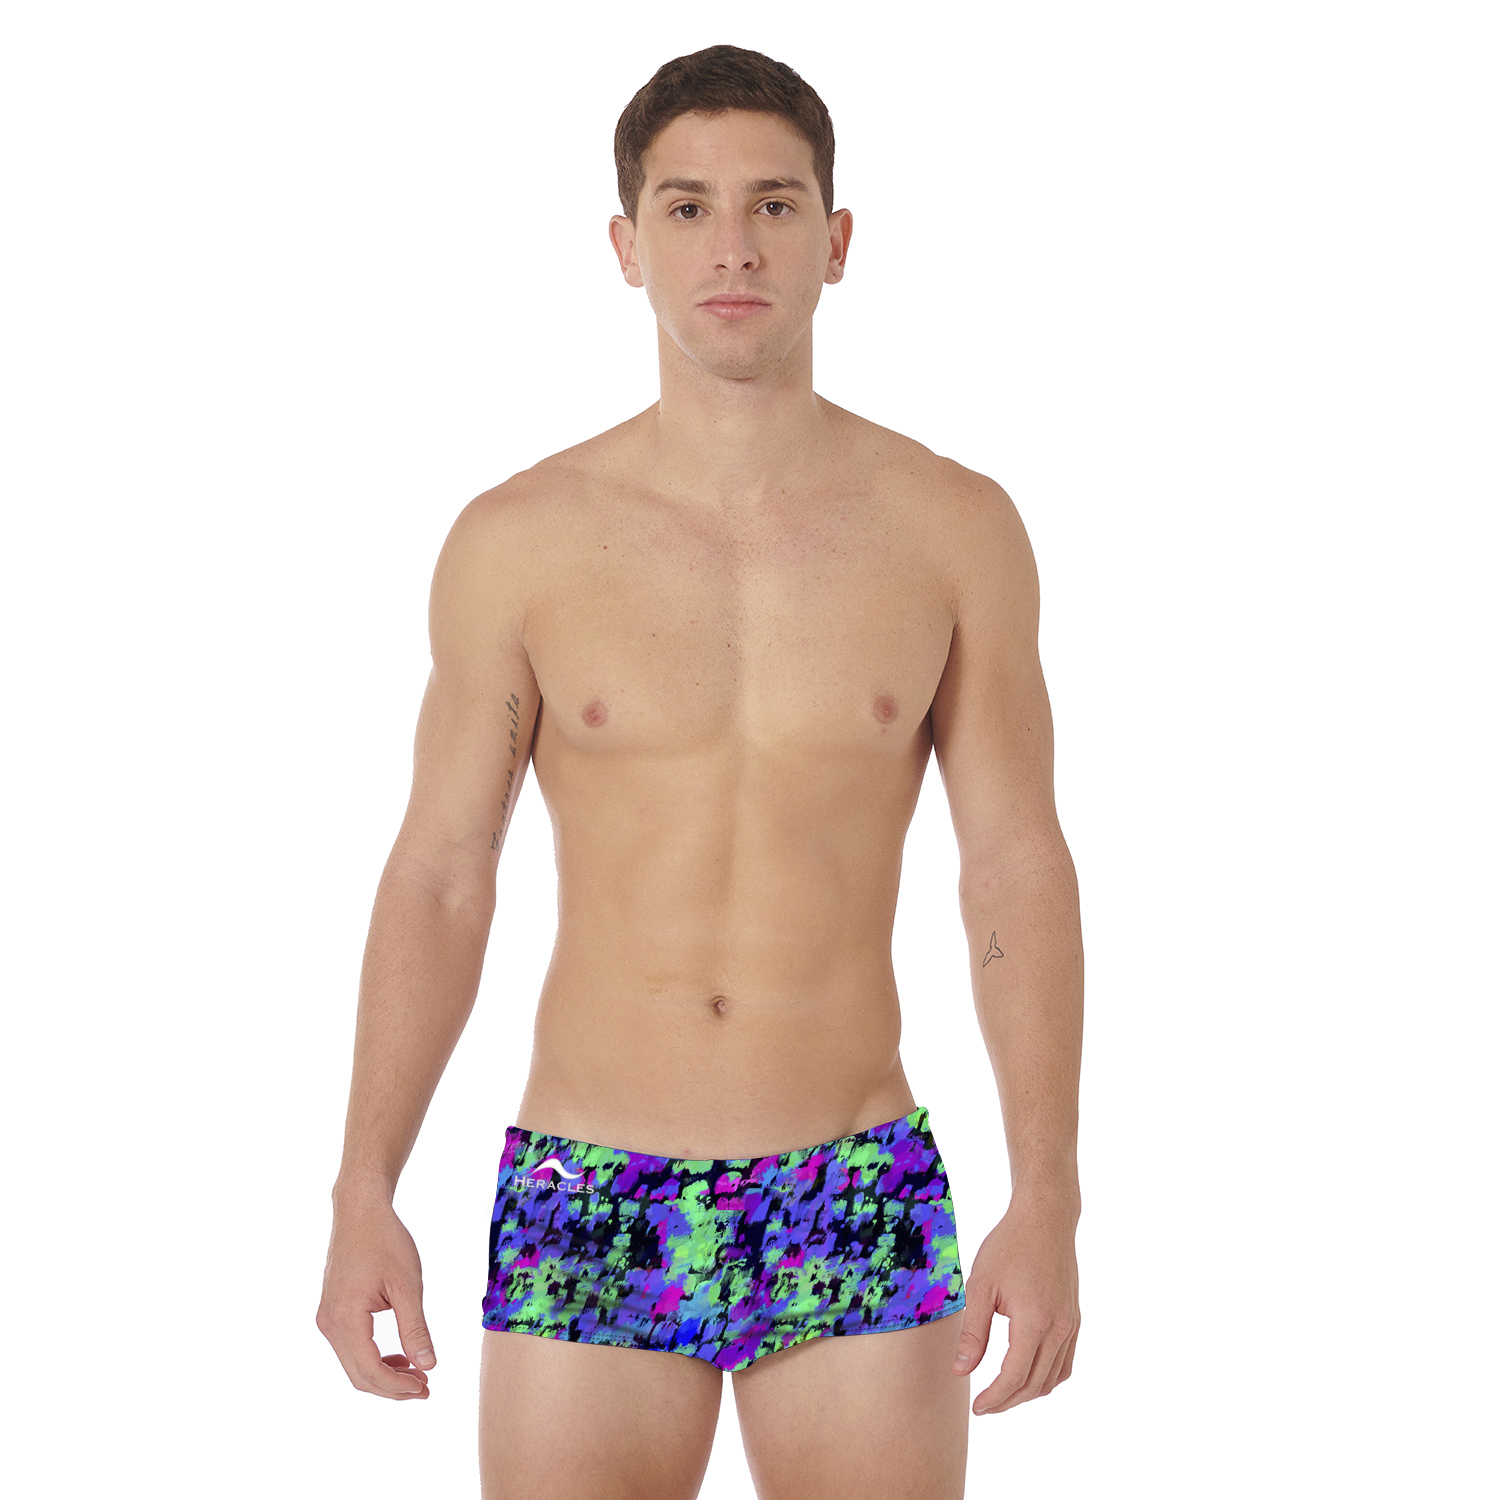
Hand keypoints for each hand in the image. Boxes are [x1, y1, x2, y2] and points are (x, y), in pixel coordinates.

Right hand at [316, 1196, 435, 1399]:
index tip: (426, 1388)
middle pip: (359, 1374)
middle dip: (392, 1388)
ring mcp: (327, 1318)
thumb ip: (415, 1328)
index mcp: (345, 1319)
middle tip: (425, 1389)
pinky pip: (351, 1348)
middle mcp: (329, 1324)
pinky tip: (400, 1356)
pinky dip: (374, 1358)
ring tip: (417, 1375)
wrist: (360, 1211)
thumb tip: (429, 1366)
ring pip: (354, 1364)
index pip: (369, 1370)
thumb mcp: (407, 1285)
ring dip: (384, 1375)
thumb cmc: (385, 1241)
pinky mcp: (332, 1311)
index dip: (397, 1387)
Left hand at [950, 1200, 1079, 1414]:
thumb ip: (973, 1332)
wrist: (1045, 1218)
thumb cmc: (1009, 1246)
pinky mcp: (1074, 1319)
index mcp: (1035, 1322)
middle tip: (985, 1406)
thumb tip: (961, 1371)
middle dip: (1008, 1401)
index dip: (994, 1398)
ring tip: (1002, 1394)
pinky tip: (1028, 1375)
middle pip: (1035, 1384)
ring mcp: (1071, 1325)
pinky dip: (1047, 1377)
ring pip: (1053, 1378)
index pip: (1014, 1377)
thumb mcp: (981, 1286)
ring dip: (1028, 1392)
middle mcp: (1059, 1329)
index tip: (977, 1407)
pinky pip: (1065, 1362)